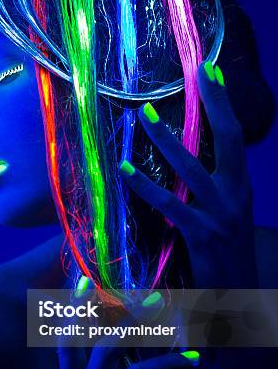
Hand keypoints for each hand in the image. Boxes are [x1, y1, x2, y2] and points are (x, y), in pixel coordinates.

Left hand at [119, 62, 257, 288]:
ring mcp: (221, 215)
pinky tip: (125, 170)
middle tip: (194, 73)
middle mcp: (237, 195)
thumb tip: (188, 163)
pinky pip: (170, 205)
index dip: (224, 105)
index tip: (211, 73)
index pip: (237, 138)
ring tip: (144, 114)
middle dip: (213, 104)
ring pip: (192, 168)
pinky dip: (145, 186)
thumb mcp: (228, 216)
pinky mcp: (203, 235)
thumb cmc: (228, 254)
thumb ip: (214, 189)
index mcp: (243, 189)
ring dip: (166, 139)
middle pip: (229, 140)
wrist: (241, 295)